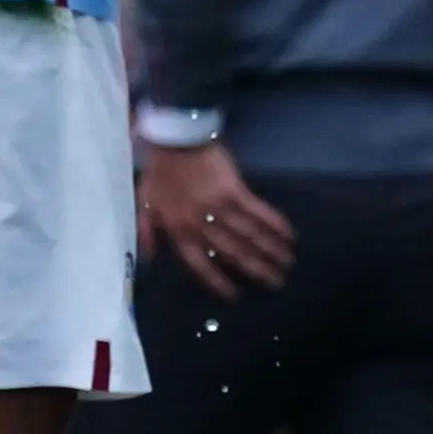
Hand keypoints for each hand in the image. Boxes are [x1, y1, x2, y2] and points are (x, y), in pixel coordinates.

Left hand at [136, 141, 294, 296]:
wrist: (175, 138)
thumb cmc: (160, 171)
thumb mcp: (145, 202)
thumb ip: (147, 231)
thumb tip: (148, 259)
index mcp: (178, 229)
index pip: (199, 263)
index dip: (217, 281)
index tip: (235, 295)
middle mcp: (200, 223)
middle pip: (232, 253)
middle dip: (256, 270)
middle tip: (275, 283)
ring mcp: (219, 207)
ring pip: (248, 236)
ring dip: (269, 251)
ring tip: (286, 264)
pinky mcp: (234, 189)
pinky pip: (257, 211)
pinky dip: (273, 224)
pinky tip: (287, 235)